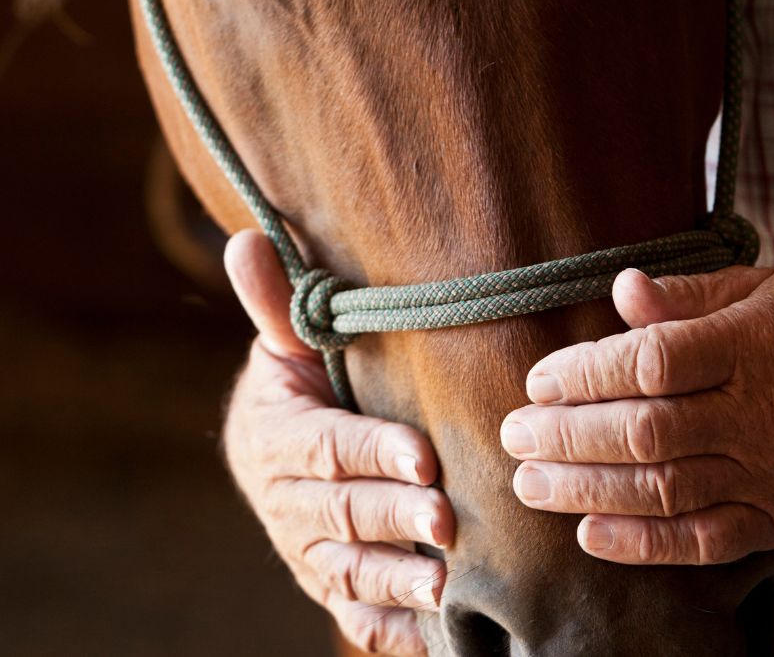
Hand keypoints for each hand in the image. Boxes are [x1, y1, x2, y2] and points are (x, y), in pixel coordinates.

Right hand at [223, 230, 454, 654]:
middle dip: (392, 517)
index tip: (421, 455)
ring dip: (393, 579)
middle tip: (445, 520)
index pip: (325, 446)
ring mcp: (303, 549)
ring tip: (444, 584)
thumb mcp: (286, 343)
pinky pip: (351, 613)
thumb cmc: (302, 384)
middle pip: (340, 512)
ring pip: (345, 570)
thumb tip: (245, 240)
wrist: (277, 447)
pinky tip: (430, 634)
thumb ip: (275, 303)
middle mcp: (284, 498)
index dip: (370, 452)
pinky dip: (387, 626)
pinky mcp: (326, 582)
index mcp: (276, 435)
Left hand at [501, 266, 773, 564]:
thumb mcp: (761, 290)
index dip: (587, 373)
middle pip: (647, 431)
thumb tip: (619, 289)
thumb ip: (687, 294)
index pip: (654, 362)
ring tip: (528, 485)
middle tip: (513, 436)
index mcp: (751, 347)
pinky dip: (644, 544)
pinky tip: (588, 536)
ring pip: (665, 490)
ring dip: (587, 490)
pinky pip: (704, 541)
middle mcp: (759, 415)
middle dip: (568, 436)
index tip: (539, 380)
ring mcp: (769, 475)